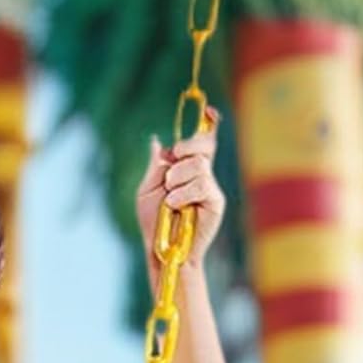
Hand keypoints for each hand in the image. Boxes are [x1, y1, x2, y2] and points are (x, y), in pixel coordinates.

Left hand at [136, 109, 225, 277]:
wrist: (163, 250)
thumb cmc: (154, 223)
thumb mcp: (147, 190)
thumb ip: (155, 167)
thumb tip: (157, 142)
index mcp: (186, 169)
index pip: (203, 141)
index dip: (208, 125)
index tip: (211, 112)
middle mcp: (202, 175)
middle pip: (203, 146)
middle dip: (185, 150)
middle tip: (169, 172)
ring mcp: (210, 188)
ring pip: (199, 166)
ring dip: (177, 180)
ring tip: (169, 199)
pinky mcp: (215, 202)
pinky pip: (201, 185)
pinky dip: (183, 194)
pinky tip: (174, 205)